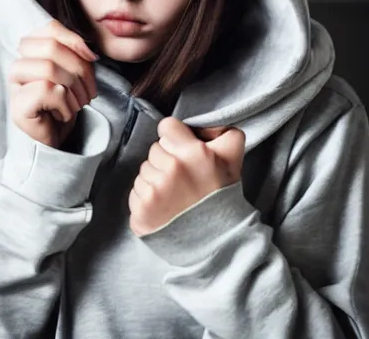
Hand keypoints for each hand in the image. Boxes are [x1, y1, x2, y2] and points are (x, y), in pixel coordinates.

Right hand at [9, 20, 97, 147]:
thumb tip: (89, 51)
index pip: (50, 29)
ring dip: (74, 89)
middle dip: (79, 69)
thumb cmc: (66, 106)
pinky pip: (46, 90)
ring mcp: (15, 87)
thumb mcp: (76, 75)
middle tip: (89, 91)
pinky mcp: (17, 107)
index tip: (93, 59)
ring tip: (79, 104)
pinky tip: (65, 115)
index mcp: (32, 52)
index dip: (75, 40)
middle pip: (51, 47)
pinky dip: (65, 104)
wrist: (57, 142)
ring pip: (48, 68)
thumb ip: (77, 56)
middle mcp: (19, 65)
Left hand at [129, 117, 245, 236]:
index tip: (182, 149)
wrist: (216, 242)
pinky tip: (164, 206)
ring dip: (156, 178)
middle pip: (155, 148)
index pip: (166, 126)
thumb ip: (223, 132)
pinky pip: (136, 190)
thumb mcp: (233, 158)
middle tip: (183, 177)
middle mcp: (172, 169)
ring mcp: (154, 191)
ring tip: (175, 193)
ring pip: (144, 169)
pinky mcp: (141, 211)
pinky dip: (147, 197)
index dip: (175, 137)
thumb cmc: (221, 197)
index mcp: (193, 153)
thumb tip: (203, 125)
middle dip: (166, 159)